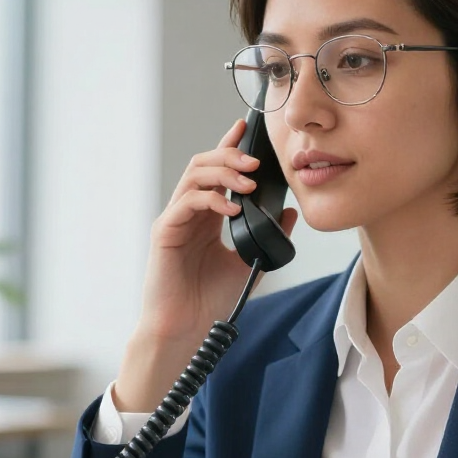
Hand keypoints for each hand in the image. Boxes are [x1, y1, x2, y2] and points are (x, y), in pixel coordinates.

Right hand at [114, 119, 296, 410]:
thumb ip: (269, 236)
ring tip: (248, 183)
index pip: (218, 171)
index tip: (245, 128)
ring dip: (223, 174)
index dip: (229, 147)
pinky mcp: (165, 232)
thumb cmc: (212, 300)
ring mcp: (175, 219)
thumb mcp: (250, 263)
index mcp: (209, 216)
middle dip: (231, 157)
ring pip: (193, 176)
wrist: (188, 329)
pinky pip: (187, 203)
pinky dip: (211, 200)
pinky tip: (233, 210)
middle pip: (205, 165)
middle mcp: (190, 212)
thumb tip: (291, 213)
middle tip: (256, 162)